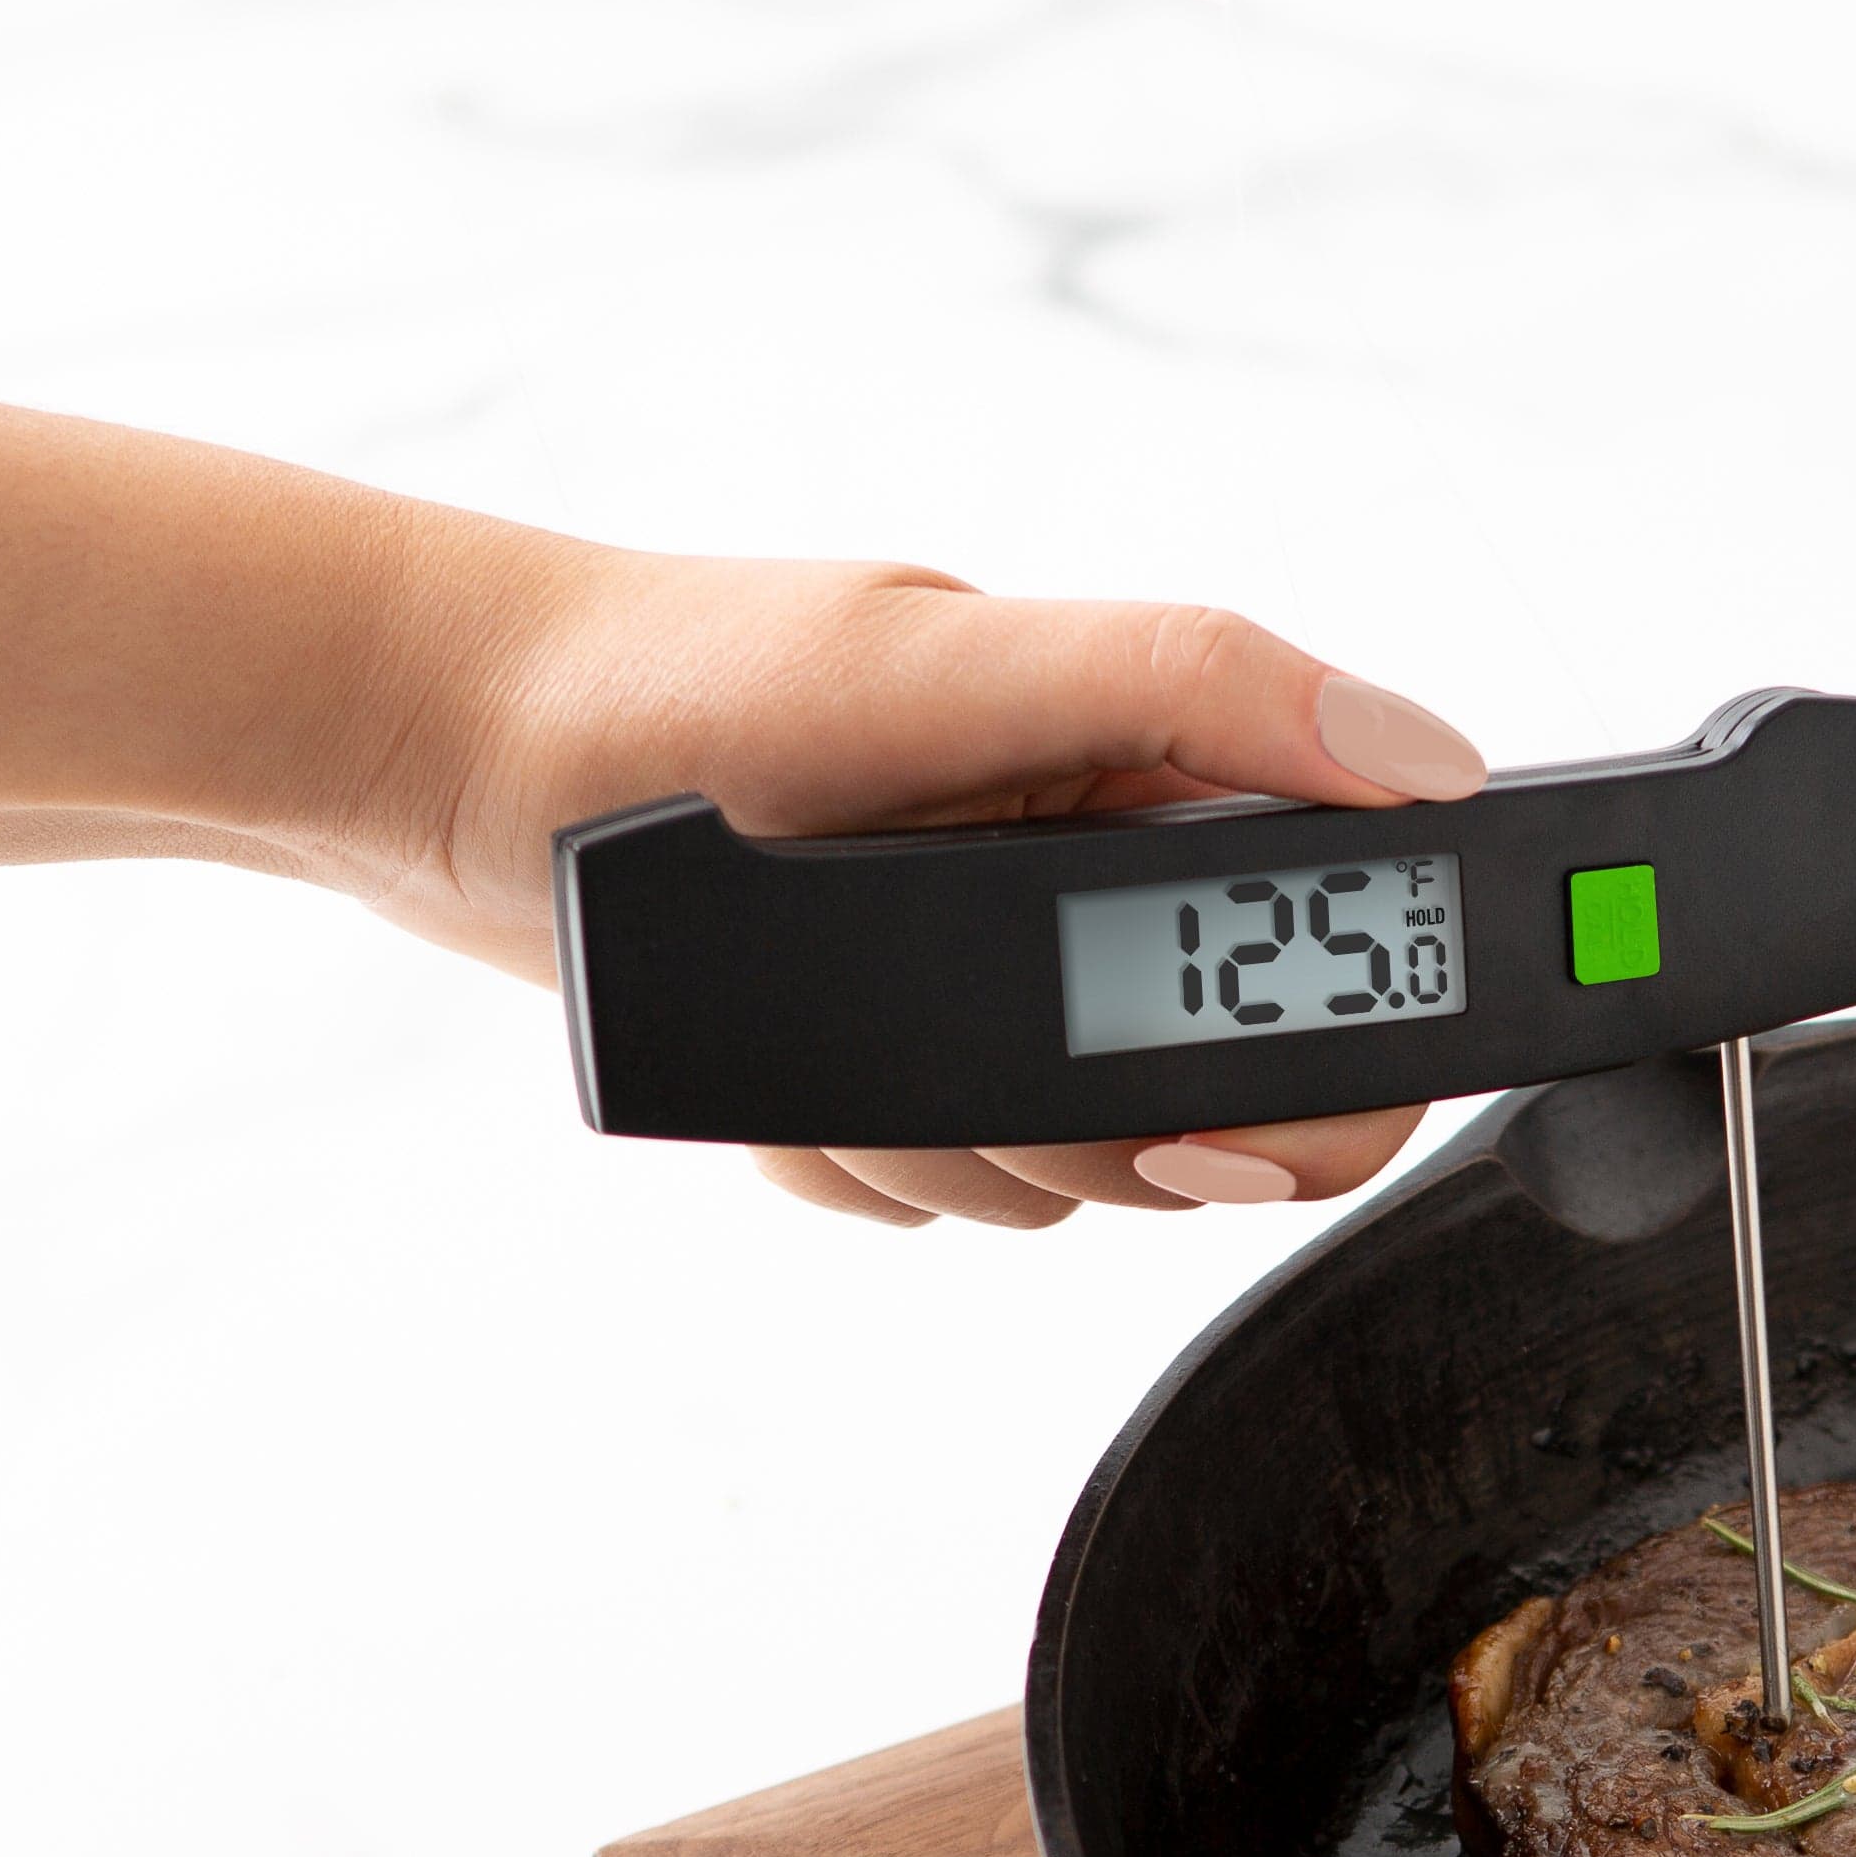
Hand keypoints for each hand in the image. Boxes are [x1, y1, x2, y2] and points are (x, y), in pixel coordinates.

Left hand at [333, 540, 1486, 1228]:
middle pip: (1211, 1117)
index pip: (1352, 958)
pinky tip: (775, 1083)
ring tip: (834, 1038)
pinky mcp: (873, 1058)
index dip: (1325, 1074)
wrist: (435, 753)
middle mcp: (1085, 884)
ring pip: (1068, 1178)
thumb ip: (1192, 686)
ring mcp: (976, 983)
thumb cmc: (673, 678)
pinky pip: (930, 1191)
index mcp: (1151, 777)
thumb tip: (1421, 758)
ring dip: (945, 1150)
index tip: (1209, 1112)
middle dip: (1084, 1130)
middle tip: (965, 1071)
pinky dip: (849, 1163)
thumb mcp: (950, 665)